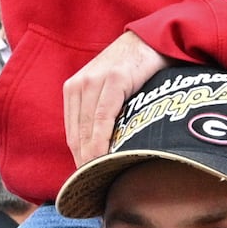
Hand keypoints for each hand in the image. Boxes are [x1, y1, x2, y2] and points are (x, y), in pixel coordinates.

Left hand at [62, 31, 166, 176]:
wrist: (154, 39)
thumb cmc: (135, 69)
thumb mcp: (110, 89)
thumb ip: (102, 113)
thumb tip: (101, 149)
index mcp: (74, 89)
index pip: (72, 133)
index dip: (78, 159)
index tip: (86, 181)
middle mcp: (80, 84)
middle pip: (77, 134)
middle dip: (83, 163)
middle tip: (93, 188)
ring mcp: (96, 80)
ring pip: (88, 128)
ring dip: (92, 156)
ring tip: (99, 179)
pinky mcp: (115, 79)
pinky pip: (104, 117)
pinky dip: (103, 140)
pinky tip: (105, 157)